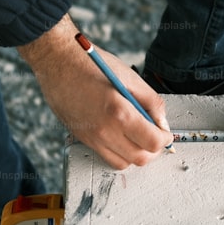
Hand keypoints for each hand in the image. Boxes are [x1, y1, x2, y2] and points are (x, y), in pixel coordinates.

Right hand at [18, 15, 173, 169]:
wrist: (57, 61)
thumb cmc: (91, 64)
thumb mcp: (130, 77)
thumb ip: (152, 102)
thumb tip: (162, 122)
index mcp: (119, 113)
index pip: (152, 143)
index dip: (165, 139)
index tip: (166, 132)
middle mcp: (104, 131)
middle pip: (140, 158)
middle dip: (153, 150)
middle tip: (156, 135)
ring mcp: (91, 138)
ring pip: (123, 162)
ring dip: (136, 153)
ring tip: (139, 136)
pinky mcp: (82, 138)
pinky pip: (106, 156)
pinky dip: (119, 152)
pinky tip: (122, 135)